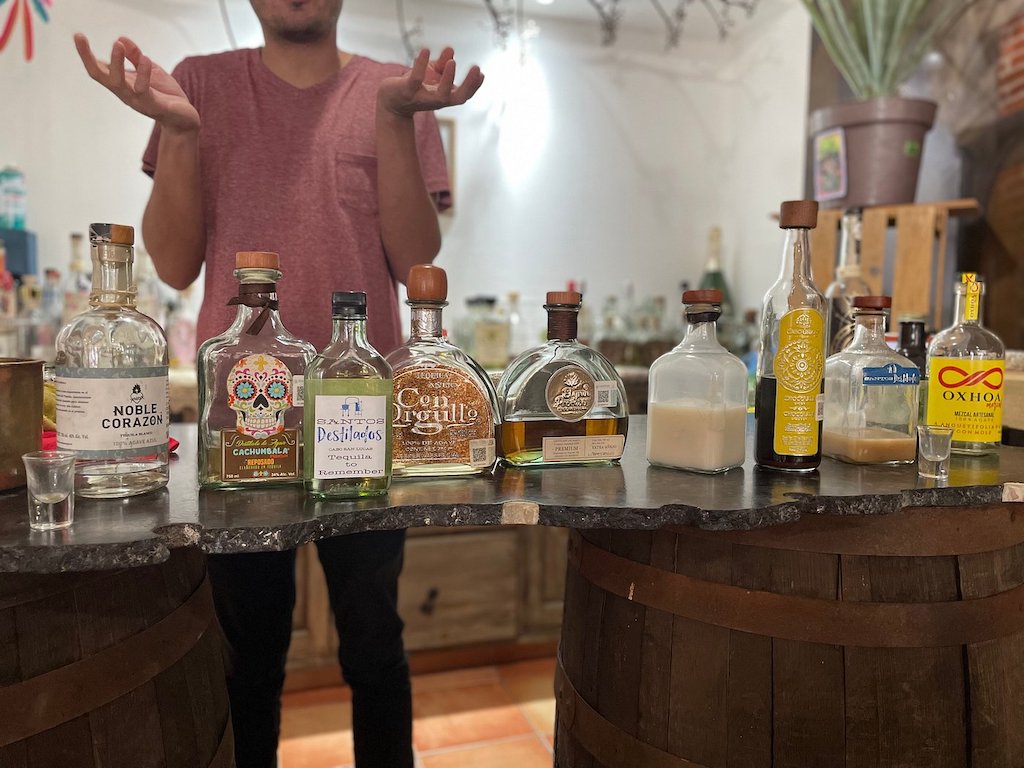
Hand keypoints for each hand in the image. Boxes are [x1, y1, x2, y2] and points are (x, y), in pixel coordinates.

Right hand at [74, 33, 199, 133]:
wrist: (184, 118)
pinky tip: (145, 59)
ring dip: (116, 63)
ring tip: (117, 44)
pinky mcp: (152, 104)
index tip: (78, 36)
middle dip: (87, 57)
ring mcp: (136, 99)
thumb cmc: (165, 95)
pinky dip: (143, 73)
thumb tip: (121, 39)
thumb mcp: (150, 70)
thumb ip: (136, 56)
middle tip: (79, 36)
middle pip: (99, 76)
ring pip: (117, 83)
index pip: (98, 69)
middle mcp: (124, 92)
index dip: (86, 54)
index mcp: (122, 83)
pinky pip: (143, 89)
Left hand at [378, 47, 483, 118]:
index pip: (464, 94)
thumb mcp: (431, 73)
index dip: (474, 86)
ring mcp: (423, 97)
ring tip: (452, 62)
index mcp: (445, 96)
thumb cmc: (415, 86)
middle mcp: (437, 100)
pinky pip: (416, 79)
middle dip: (469, 85)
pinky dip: (421, 65)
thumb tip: (451, 50)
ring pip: (440, 95)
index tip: (482, 74)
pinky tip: (425, 50)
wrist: (391, 100)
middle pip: (458, 98)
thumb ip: (442, 63)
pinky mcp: (407, 90)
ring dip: (448, 79)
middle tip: (477, 69)